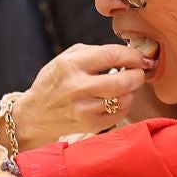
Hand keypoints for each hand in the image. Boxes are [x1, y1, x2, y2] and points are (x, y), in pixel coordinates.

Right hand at [12, 44, 153, 148]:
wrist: (36, 115)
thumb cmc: (54, 82)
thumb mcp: (65, 58)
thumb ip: (94, 52)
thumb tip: (127, 53)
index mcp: (71, 65)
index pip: (112, 55)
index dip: (132, 55)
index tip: (140, 57)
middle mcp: (77, 88)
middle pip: (123, 81)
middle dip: (137, 75)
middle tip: (138, 72)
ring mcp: (84, 109)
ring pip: (124, 99)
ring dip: (130, 91)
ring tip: (122, 87)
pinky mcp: (90, 125)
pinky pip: (120, 113)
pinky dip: (122, 105)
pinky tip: (114, 100)